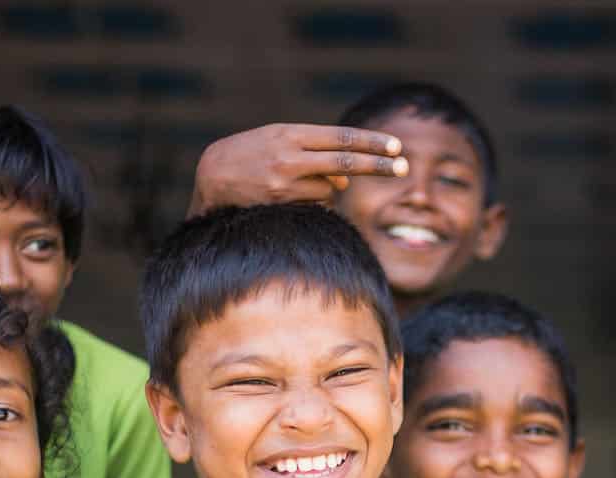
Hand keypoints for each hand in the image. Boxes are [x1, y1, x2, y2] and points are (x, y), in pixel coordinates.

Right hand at [189, 124, 406, 214]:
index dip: (370, 142)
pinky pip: (313, 206)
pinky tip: (287, 194)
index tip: (394, 146)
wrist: (211, 175)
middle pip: (345, 163)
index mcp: (291, 134)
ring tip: (295, 181)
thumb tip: (347, 180)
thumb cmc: (251, 153)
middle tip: (404, 167)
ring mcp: (285, 184)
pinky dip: (312, 201)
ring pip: (329, 190)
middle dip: (377, 165)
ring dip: (327, 188)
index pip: (339, 138)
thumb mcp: (279, 140)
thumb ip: (315, 154)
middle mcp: (289, 157)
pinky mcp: (280, 205)